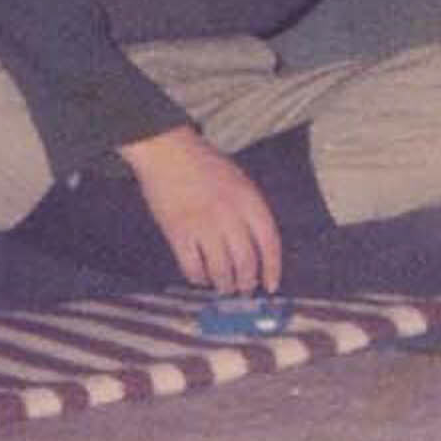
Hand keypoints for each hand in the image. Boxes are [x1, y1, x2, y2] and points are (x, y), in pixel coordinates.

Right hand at [118, 125, 281, 293]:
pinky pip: (192, 267)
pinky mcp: (179, 233)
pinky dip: (198, 278)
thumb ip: (249, 209)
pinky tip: (200, 278)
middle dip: (247, 282)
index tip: (271, 284)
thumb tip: (258, 246)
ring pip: (220, 269)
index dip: (272, 268)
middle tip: (245, 289)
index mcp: (248, 200)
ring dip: (224, 284)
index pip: (269, 242)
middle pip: (246, 262)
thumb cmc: (203, 164)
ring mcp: (203, 226)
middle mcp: (229, 215)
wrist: (167, 151)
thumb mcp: (239, 180)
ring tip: (224, 287)